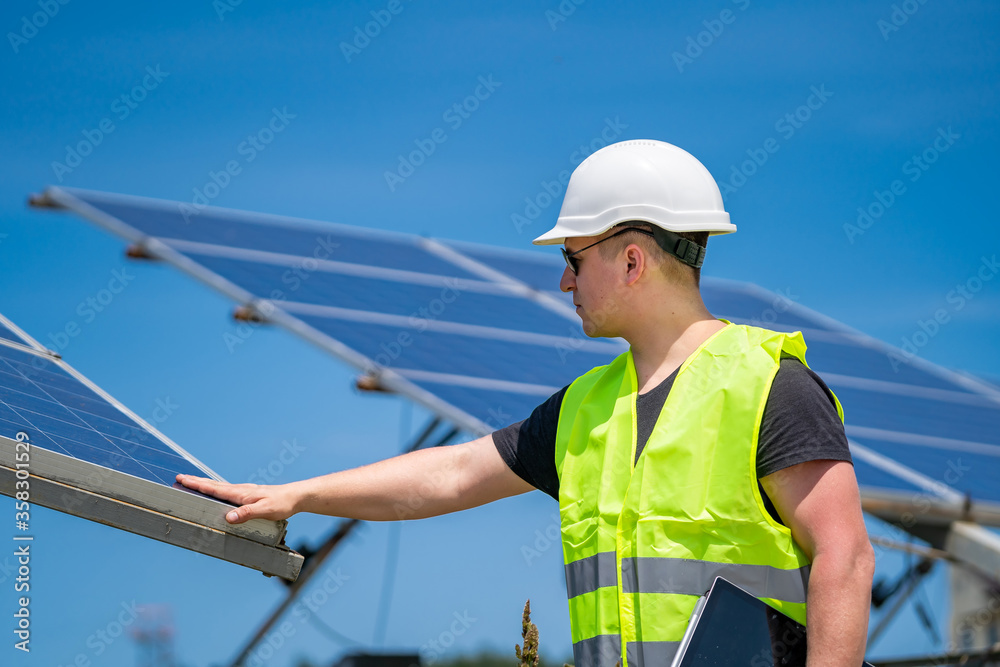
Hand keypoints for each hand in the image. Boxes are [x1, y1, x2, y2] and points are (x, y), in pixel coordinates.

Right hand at [176, 474, 298, 523]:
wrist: (295, 496)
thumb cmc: (282, 504)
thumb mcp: (265, 511)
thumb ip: (247, 514)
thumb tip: (228, 518)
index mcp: (241, 493)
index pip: (214, 488)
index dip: (197, 484)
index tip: (183, 478)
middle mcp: (240, 490)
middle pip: (213, 484)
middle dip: (196, 481)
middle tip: (180, 477)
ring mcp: (244, 491)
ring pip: (219, 486)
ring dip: (204, 484)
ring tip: (192, 482)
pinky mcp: (248, 495)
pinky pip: (227, 490)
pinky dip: (216, 488)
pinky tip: (216, 491)